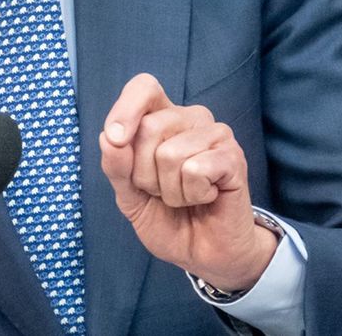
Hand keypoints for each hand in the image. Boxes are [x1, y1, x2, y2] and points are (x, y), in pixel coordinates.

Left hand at [99, 73, 277, 290]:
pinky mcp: (233, 157)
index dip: (126, 109)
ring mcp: (216, 135)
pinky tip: (206, 197)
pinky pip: (196, 169)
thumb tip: (108, 137)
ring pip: (170, 153)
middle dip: (144, 173)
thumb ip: (116, 166)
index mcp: (163, 118)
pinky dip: (192, 194)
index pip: (144, 87)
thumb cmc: (167, 218)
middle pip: (149, 127)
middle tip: (162, 191)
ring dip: (170, 190)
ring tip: (185, 197)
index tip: (116, 139)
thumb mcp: (129, 196)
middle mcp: (190, 118)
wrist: (203, 253)